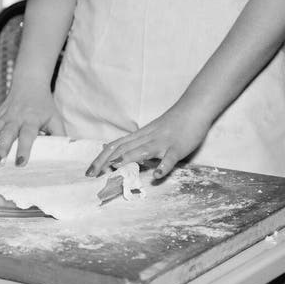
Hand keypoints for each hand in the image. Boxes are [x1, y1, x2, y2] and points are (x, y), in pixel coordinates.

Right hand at [0, 89, 65, 167]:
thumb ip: (59, 135)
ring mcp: (3, 116)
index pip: (28, 135)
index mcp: (31, 119)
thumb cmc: (44, 105)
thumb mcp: (55, 118)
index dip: (24, 149)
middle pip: (7, 133)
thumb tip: (64, 152)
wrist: (30, 82)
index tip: (21, 163)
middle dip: (1, 148)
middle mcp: (16, 118)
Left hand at [85, 102, 211, 180]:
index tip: (90, 171)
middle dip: (105, 161)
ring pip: (142, 150)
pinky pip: (170, 157)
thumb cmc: (173, 123)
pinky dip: (163, 166)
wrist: (194, 108)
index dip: (101, 157)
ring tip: (114, 169)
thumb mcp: (151, 133)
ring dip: (127, 159)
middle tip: (91, 175)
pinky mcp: (177, 146)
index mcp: (140, 136)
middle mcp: (147, 138)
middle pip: (122, 148)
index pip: (115, 145)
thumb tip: (121, 156)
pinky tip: (157, 175)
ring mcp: (162, 142)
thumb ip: (138, 144)